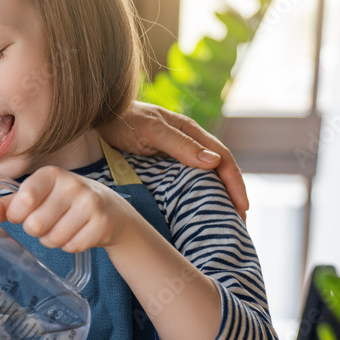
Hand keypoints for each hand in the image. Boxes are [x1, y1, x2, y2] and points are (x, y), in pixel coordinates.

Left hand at [0, 166, 135, 251]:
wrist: (110, 210)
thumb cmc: (64, 201)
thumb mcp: (37, 196)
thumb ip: (7, 206)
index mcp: (51, 174)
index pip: (23, 199)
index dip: (18, 215)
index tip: (24, 214)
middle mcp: (71, 184)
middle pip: (35, 226)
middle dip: (37, 230)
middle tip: (49, 221)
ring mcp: (90, 203)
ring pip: (53, 239)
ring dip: (54, 240)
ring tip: (65, 226)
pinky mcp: (102, 223)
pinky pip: (72, 247)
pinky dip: (71, 245)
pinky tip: (79, 232)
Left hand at [97, 101, 248, 220]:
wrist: (97, 117)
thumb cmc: (123, 120)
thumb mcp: (151, 131)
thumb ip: (180, 145)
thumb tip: (215, 162)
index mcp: (191, 132)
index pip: (223, 159)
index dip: (235, 183)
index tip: (242, 207)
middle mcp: (187, 143)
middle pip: (218, 171)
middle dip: (231, 194)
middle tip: (239, 222)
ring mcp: (174, 155)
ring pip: (203, 178)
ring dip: (215, 198)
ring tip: (223, 220)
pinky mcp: (160, 166)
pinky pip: (184, 182)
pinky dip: (195, 196)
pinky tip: (194, 212)